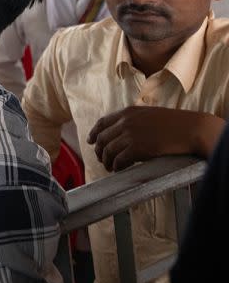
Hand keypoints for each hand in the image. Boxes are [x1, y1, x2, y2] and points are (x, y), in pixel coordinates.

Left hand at [88, 106, 224, 170]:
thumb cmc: (175, 123)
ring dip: (106, 161)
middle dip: (99, 150)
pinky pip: (119, 160)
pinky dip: (116, 166)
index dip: (94, 132)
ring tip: (110, 167)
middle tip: (101, 159)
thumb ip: (133, 120)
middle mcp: (125, 122)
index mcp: (128, 112)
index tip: (91, 141)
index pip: (102, 122)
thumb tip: (122, 133)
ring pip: (108, 150)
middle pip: (102, 138)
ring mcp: (130, 135)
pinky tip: (119, 169)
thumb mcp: (149, 114)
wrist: (191, 129)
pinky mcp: (137, 148)